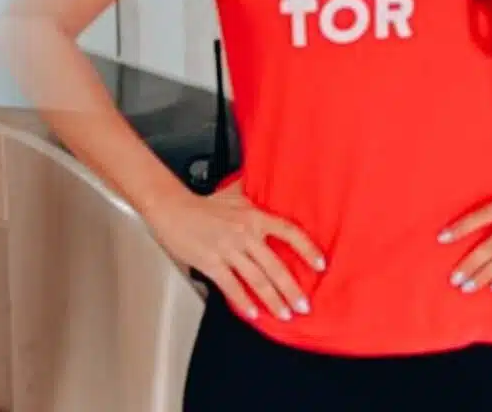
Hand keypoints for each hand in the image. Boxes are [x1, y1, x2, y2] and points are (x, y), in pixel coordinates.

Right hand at [144, 179, 325, 321]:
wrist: (171, 208)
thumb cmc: (202, 204)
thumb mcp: (233, 193)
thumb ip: (253, 190)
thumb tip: (268, 177)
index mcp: (253, 216)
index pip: (288, 232)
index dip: (307, 249)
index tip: (320, 265)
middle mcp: (244, 233)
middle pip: (275, 265)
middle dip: (291, 289)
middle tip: (303, 305)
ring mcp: (227, 249)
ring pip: (256, 279)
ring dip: (272, 300)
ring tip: (284, 314)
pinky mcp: (211, 263)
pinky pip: (231, 286)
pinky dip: (243, 302)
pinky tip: (253, 313)